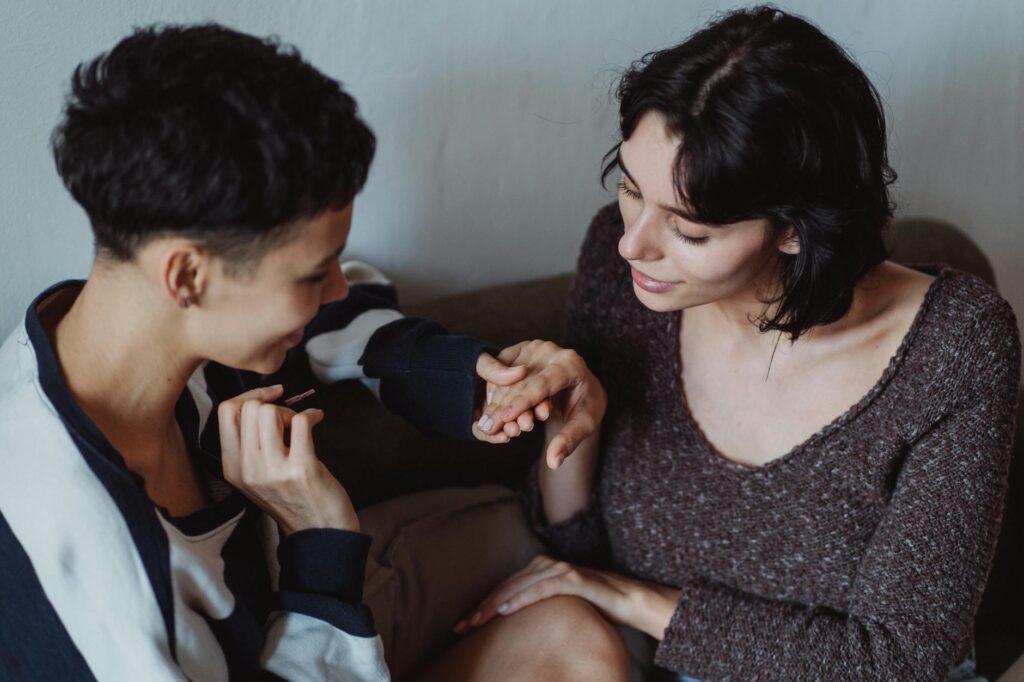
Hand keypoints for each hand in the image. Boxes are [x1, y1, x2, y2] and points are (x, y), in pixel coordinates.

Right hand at [217, 384, 358, 534]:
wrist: (320, 529)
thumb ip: (250, 444)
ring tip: (301, 425)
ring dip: (290, 411)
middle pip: (250, 408)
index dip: (249, 395)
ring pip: (270, 412)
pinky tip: (317, 421)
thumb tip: (258, 401)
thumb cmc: (292, 497)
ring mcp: (273, 471)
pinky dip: (312, 414)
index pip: (225, 412)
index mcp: (233, 468)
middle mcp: (247, 470)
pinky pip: (301, 421)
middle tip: (289, 420)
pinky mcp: (301, 469)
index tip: (269, 396)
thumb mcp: (256, 476)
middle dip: (274, 405)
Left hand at [454, 555, 679, 639]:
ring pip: (519, 587)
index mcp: (540, 570)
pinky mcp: (574, 579)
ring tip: (476, 621)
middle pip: (506, 587)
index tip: (463, 625)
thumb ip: (538, 608)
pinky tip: (506, 611)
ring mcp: (560, 570)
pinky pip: (542, 589)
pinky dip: (522, 598)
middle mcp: (547, 565)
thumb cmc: (594, 606)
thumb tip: (513, 627)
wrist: (629, 601)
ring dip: (495, 605)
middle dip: (481, 608)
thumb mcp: (559, 608)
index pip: (505, 589)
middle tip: (461, 627)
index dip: (483, 606)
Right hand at [477, 340, 605, 468]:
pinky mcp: (520, 349)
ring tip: (488, 426)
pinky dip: (494, 391)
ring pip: (507, 377)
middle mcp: (551, 350)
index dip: (522, 402)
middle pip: (521, 381)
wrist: (580, 385)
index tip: (505, 419)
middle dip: (504, 406)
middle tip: (489, 429)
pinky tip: (489, 411)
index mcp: (571, 364)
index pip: (542, 384)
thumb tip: (554, 462)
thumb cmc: (585, 405)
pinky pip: (501, 371)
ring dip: (496, 402)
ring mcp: (534, 347)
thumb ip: (569, 440)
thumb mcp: (584, 424)